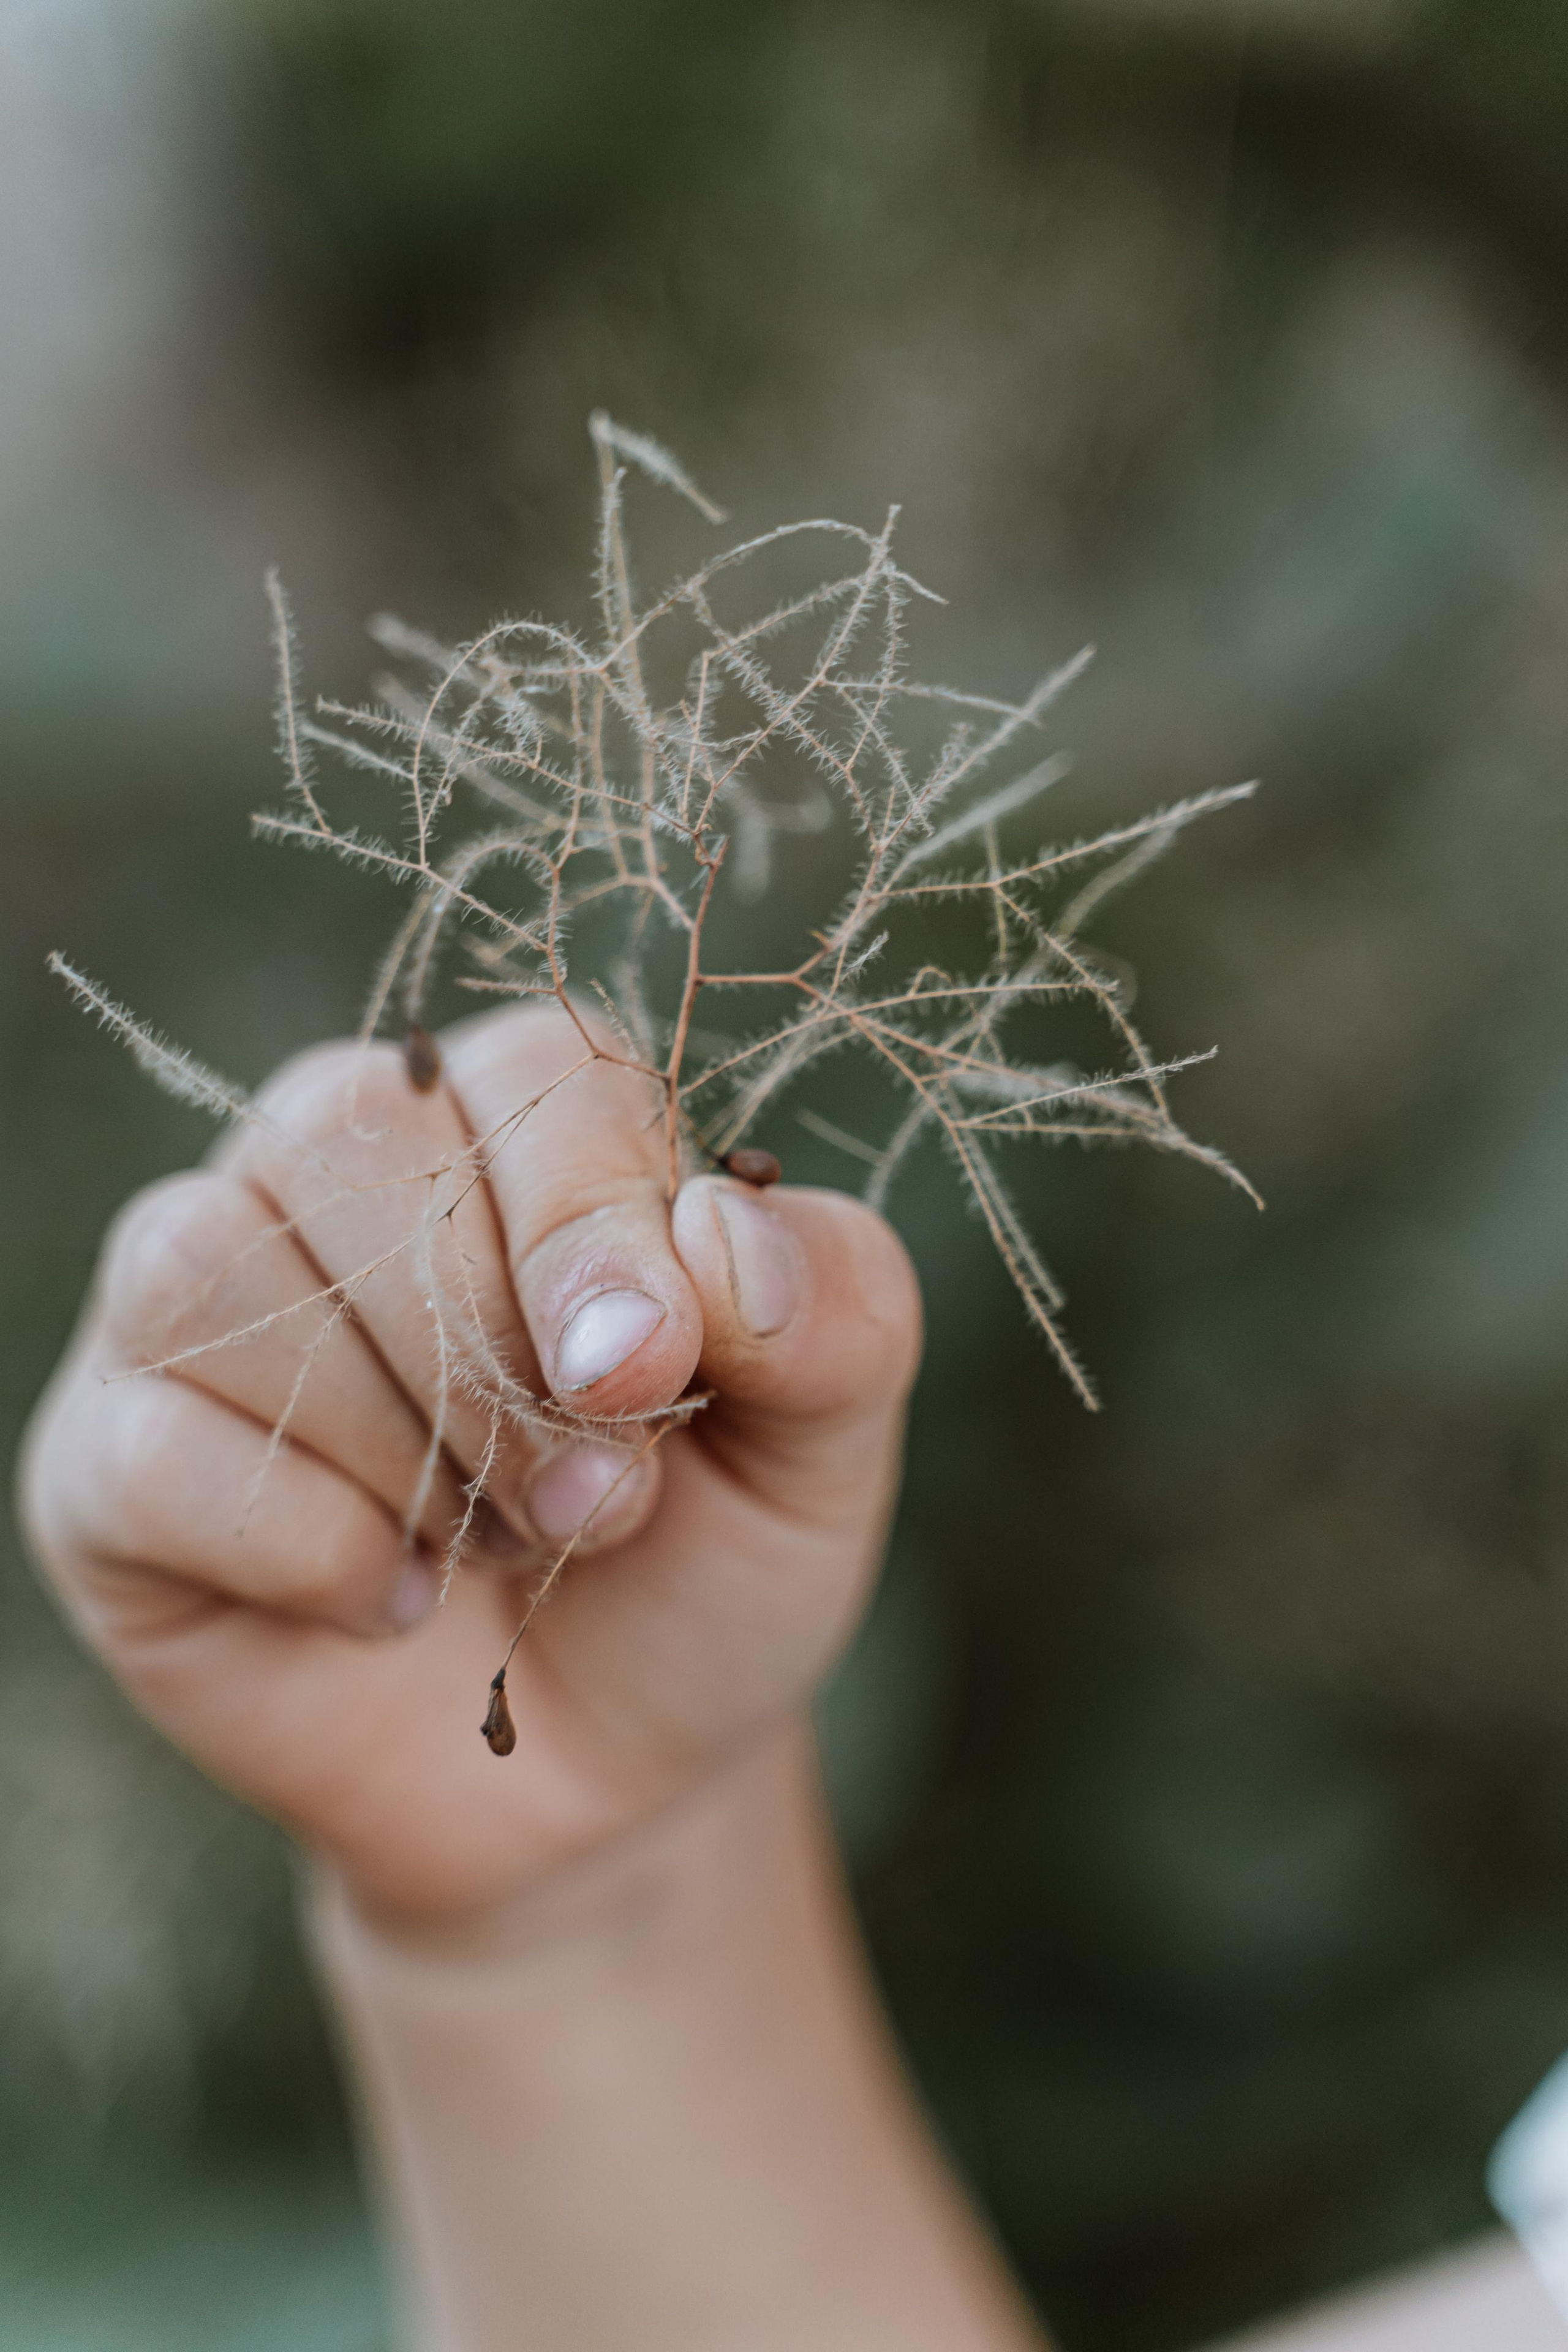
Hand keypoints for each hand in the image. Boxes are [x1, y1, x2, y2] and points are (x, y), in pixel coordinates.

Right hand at [19, 1005, 920, 1926]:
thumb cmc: (704, 1569)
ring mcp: (201, 1302)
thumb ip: (835, 1311)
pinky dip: (301, 1543)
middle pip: (350, 1138)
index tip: (646, 1378)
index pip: (531, 1069)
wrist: (603, 1780)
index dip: (590, 1216)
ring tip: (496, 1546)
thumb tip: (716, 1226)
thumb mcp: (823, 1452)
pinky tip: (387, 1599)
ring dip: (397, 1443)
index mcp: (522, 1122)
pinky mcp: (109, 1454)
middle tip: (593, 1508)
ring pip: (217, 1269)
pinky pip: (155, 1444)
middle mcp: (341, 1166)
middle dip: (493, 1356)